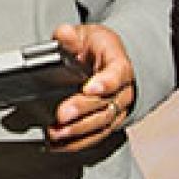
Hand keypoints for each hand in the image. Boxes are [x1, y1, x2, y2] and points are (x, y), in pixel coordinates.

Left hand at [45, 23, 135, 151]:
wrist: (106, 60)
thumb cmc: (95, 47)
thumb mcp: (83, 34)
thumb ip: (70, 36)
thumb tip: (64, 34)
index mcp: (118, 63)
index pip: (117, 73)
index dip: (105, 82)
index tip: (89, 88)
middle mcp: (123, 89)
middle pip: (106, 103)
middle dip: (82, 111)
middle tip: (62, 115)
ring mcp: (117, 109)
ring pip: (101, 123)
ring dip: (77, 131)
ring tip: (56, 133)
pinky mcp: (106, 123)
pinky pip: (94, 136)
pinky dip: (76, 143)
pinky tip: (57, 144)